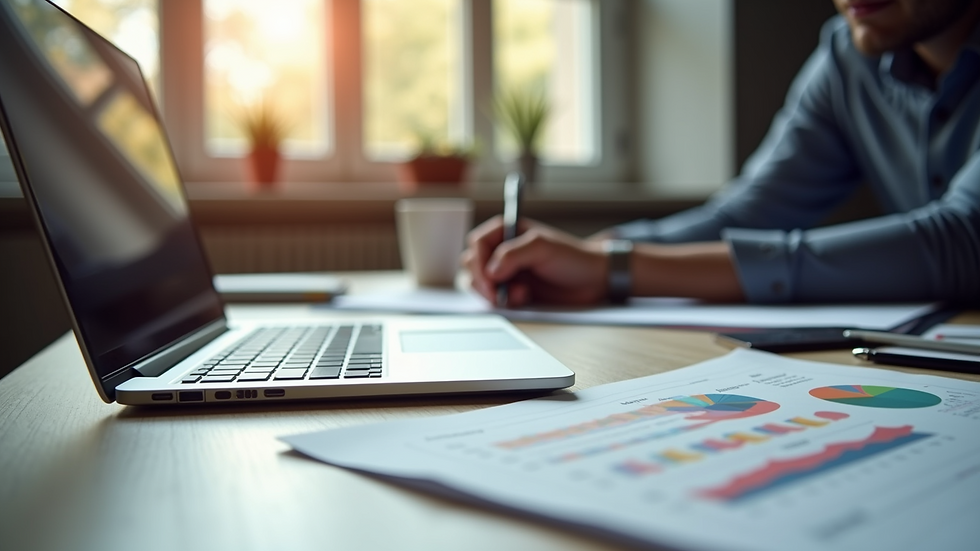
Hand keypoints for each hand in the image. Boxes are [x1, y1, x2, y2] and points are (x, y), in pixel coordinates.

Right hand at [461, 216, 608, 306]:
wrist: (593, 280)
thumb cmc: (572, 257)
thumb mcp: (542, 248)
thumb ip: (513, 255)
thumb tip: (490, 271)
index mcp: (507, 230)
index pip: (477, 243)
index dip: (479, 262)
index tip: (490, 279)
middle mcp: (503, 249)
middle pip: (472, 264)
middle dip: (482, 281)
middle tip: (497, 294)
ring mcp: (506, 270)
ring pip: (479, 282)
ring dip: (493, 292)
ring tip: (519, 293)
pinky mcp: (512, 289)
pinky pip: (493, 297)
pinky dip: (504, 301)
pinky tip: (524, 297)